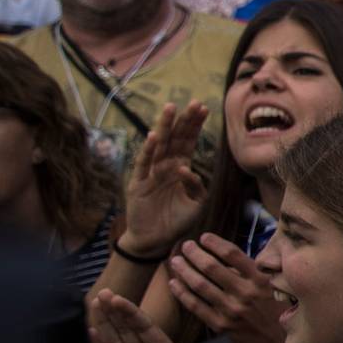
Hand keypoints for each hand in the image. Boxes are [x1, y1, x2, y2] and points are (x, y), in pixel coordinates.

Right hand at [120, 100, 209, 256]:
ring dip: (165, 127)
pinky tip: (153, 136)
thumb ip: (197, 186)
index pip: (189, 142)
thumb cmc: (176, 220)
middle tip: (193, 102)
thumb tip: (190, 170)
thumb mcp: (196, 204)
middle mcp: (166, 166)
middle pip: (176, 139)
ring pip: (159, 146)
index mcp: (180, 168)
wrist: (155, 240)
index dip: (195, 126)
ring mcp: (151, 173)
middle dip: (184, 121)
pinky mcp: (138, 184)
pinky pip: (143, 164)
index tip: (203, 108)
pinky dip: (148, 151)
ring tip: (171, 108)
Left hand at [166, 232, 288, 342]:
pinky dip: (182, 293)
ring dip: (184, 270)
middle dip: (195, 253)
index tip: (204, 237)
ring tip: (175, 261)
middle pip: (212, 267)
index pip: (233, 255)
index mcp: (260, 281)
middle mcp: (245, 294)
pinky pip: (195, 306)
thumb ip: (253, 274)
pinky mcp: (220, 325)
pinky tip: (174, 283)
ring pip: (200, 285)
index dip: (215, 243)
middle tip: (185, 246)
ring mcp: (231, 310)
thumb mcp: (274, 289)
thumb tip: (227, 261)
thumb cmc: (277, 314)